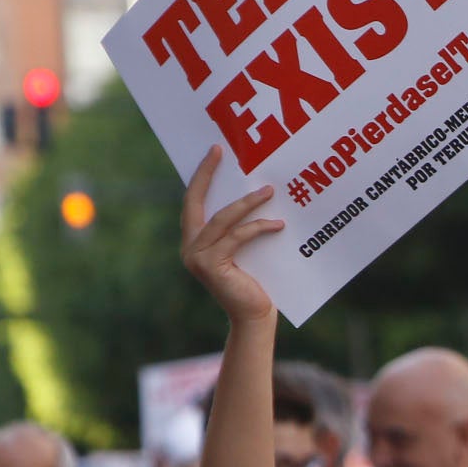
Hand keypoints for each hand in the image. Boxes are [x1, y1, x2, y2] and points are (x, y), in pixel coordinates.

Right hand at [180, 145, 282, 324]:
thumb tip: (257, 192)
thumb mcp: (245, 249)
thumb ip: (238, 228)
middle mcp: (189, 247)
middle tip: (221, 151)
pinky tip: (278, 225)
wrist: (255, 315)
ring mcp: (197, 257)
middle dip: (207, 175)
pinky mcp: (211, 265)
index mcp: (194, 241)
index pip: (194, 201)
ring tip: (270, 191)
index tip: (215, 151)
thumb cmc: (256, 281)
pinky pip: (237, 237)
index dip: (202, 176)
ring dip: (248, 203)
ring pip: (223, 218)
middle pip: (195, 202)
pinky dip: (258, 228)